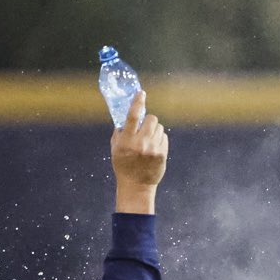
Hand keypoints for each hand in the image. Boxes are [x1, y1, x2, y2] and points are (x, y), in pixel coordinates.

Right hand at [110, 91, 167, 212]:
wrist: (136, 185)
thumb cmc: (123, 164)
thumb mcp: (115, 147)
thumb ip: (120, 131)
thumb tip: (125, 115)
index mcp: (126, 140)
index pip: (132, 116)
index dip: (137, 102)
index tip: (141, 94)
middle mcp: (141, 143)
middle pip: (151, 119)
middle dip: (148, 120)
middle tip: (143, 128)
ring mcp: (153, 149)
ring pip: (159, 127)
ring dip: (154, 130)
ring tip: (148, 139)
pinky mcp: (162, 154)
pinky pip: (164, 137)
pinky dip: (159, 139)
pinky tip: (153, 147)